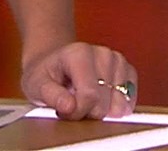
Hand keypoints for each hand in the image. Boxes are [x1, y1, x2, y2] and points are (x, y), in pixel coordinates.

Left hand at [21, 41, 138, 119]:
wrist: (54, 62)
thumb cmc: (45, 74)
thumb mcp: (37, 84)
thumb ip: (51, 95)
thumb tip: (69, 106)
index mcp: (79, 53)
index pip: (90, 96)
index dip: (78, 113)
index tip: (66, 113)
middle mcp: (102, 53)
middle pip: (105, 103)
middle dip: (89, 113)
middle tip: (74, 106)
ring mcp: (117, 61)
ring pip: (120, 105)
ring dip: (103, 111)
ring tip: (86, 101)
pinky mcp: (128, 70)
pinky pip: (130, 99)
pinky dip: (117, 107)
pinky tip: (101, 102)